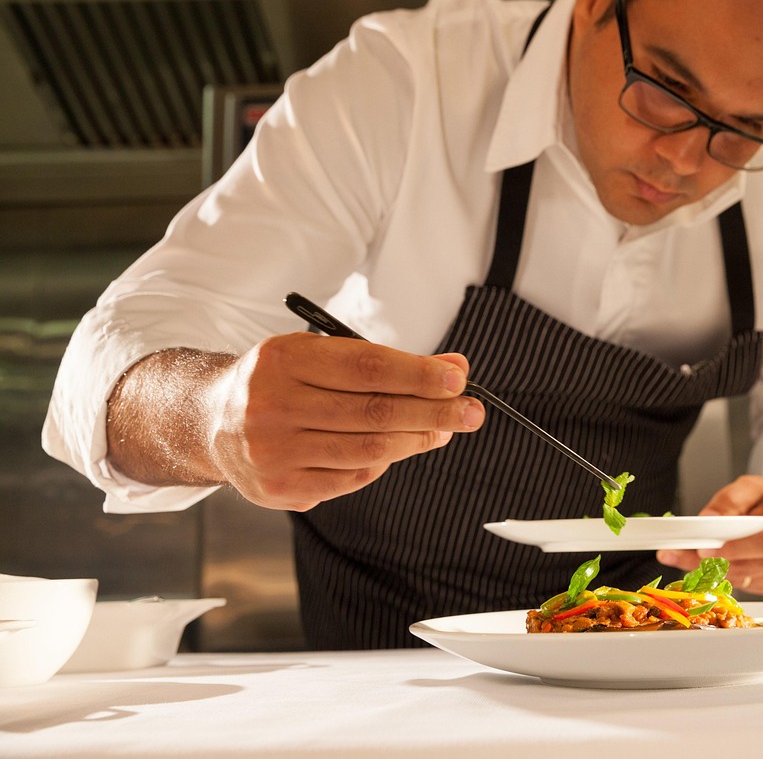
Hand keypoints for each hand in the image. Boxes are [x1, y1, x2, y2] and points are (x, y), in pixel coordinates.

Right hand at [206, 333, 484, 510]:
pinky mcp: (278, 488)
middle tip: (471, 412)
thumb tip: (454, 370)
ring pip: (367, 450)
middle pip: (373, 412)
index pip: (367, 368)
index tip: (458, 381)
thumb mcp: (323, 355)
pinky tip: (397, 448)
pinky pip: (350, 479)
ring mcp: (272, 451)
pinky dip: (382, 464)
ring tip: (442, 430)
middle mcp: (271, 405)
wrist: (210, 420)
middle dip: (432, 412)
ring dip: (415, 440)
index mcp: (284, 360)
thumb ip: (386, 362)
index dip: (418, 375)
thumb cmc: (281, 381)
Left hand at [656, 462, 762, 595]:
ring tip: (685, 556)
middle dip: (711, 562)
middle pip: (749, 566)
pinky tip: (708, 563)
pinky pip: (742, 584)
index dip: (734, 549)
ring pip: (741, 579)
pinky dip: (722, 575)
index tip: (705, 550)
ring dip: (711, 571)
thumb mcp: (752, 486)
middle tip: (680, 554)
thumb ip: (730, 499)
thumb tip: (708, 518)